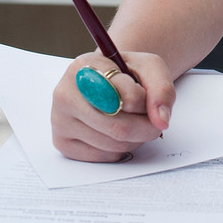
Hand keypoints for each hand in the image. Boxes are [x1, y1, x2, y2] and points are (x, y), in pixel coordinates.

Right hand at [51, 50, 175, 161]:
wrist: (105, 81)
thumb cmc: (127, 74)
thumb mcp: (149, 67)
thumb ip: (162, 88)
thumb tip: (161, 121)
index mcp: (84, 66)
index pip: (124, 95)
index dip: (144, 100)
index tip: (145, 95)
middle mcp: (65, 93)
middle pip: (118, 127)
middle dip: (145, 128)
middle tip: (153, 121)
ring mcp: (60, 120)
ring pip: (112, 145)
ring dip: (135, 139)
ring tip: (134, 121)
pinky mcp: (62, 143)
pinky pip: (102, 156)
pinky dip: (120, 149)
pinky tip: (117, 132)